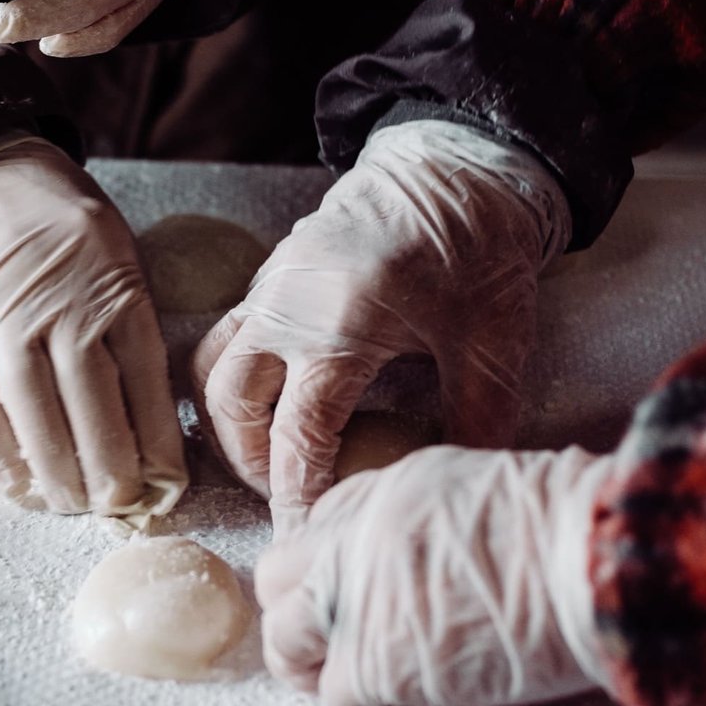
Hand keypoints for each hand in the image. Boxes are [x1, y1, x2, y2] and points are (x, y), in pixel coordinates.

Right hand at [0, 138, 186, 518]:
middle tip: (119, 507)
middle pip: (93, 406)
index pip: (145, 381)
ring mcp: (2, 325)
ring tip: (73, 504)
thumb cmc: (62, 228)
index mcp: (114, 288)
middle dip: (111, 469)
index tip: (167, 483)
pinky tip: (20, 486)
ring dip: (57, 473)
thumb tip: (150, 421)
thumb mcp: (118, 257)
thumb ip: (130, 328)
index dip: (158, 441)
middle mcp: (60, 308)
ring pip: (36, 417)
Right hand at [193, 121, 571, 533]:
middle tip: (295, 498)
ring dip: (232, 426)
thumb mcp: (493, 341)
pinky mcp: (267, 278)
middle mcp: (286, 310)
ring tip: (275, 459)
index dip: (296, 497)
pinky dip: (231, 382)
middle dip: (255, 467)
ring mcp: (268, 289)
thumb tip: (465, 483)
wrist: (452, 170)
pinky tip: (269, 406)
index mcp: (339, 328)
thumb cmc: (476, 251)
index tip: (307, 535)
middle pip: (233, 410)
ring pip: (212, 374)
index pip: (296, 437)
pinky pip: (223, 340)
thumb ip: (480, 416)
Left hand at [255, 443, 611, 705]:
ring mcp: (354, 602)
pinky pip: (335, 702)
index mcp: (385, 492)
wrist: (587, 559)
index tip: (348, 592)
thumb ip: (440, 521)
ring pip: (285, 643)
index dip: (329, 564)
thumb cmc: (571, 526)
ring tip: (348, 689)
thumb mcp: (484, 489)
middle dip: (295, 614)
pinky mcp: (373, 664)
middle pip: (277, 579)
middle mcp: (353, 540)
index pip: (320, 524)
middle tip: (327, 646)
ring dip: (310, 671)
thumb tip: (447, 557)